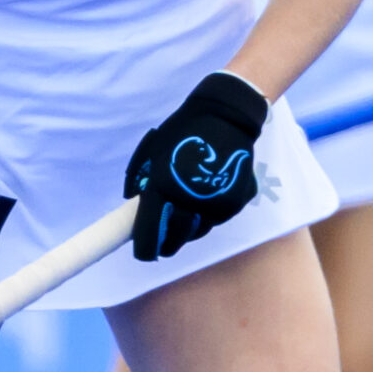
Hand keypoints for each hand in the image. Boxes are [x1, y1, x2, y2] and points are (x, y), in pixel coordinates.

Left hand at [124, 71, 269, 261]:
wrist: (226, 117)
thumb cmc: (181, 133)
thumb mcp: (152, 153)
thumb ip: (143, 183)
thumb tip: (137, 212)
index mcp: (163, 187)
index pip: (151, 231)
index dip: (146, 248)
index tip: (145, 254)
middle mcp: (190, 201)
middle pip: (176, 238)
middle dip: (167, 242)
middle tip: (162, 242)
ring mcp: (216, 204)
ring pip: (198, 231)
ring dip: (188, 229)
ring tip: (184, 215)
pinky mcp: (235, 203)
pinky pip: (216, 218)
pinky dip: (208, 215)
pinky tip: (204, 199)